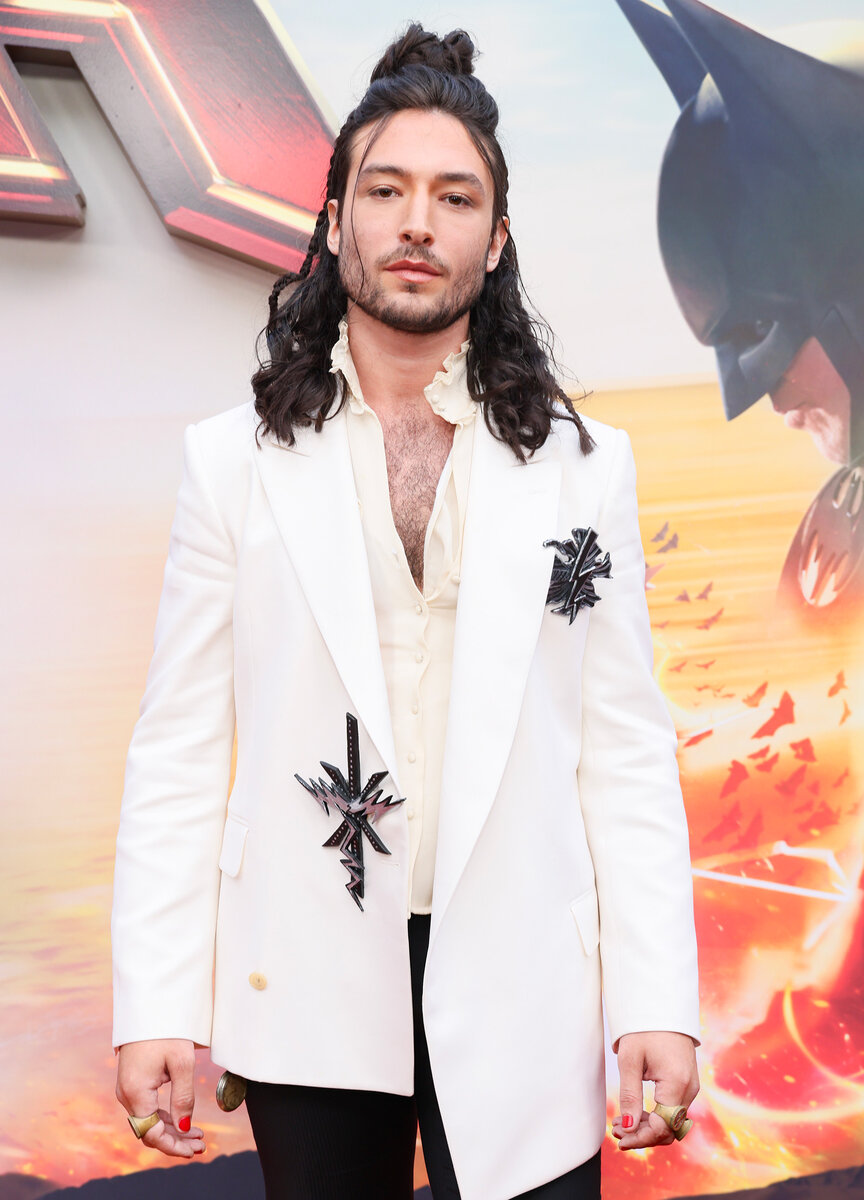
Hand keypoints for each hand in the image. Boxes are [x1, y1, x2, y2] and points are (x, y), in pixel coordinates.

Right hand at [116, 1039, 205, 1157]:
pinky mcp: (132, 1083)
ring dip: (172, 1131)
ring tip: (197, 1137)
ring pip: (149, 1122)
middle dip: (175, 1141)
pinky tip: (182, 1122)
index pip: (152, 1134)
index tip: (194, 1151)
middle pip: (150, 1131)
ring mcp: (127, 1089)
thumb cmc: (166, 1030)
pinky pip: (147, 1109)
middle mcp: (126, 1095)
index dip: (173, 1146)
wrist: (148, 1006)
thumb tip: (185, 1128)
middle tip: (201, 1146)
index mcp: (136, 1092)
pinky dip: (164, 1118)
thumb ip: (183, 1098)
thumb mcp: (182, 1063)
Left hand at [611, 1030, 698, 1150]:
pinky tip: (635, 1113)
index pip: (662, 1127)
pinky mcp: (686, 1083)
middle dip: (642, 1135)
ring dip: (647, 1127)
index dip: (640, 1138)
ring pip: (671, 1121)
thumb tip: (629, 1127)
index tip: (618, 1138)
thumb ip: (630, 1095)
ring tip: (620, 1122)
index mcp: (677, 1084)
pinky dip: (655, 1116)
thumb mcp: (630, 1060)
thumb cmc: (643, 1029)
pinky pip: (673, 1110)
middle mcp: (689, 1089)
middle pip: (668, 1129)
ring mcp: (690, 1087)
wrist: (661, 1006)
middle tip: (616, 1130)